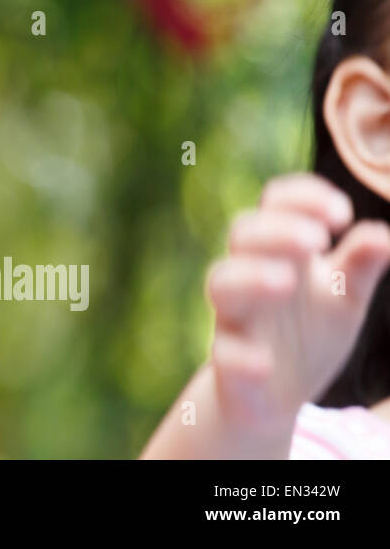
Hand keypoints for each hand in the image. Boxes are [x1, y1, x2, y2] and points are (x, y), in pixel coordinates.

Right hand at [206, 173, 389, 435]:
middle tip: (317, 241)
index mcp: (279, 253)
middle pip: (242, 234)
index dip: (302, 198)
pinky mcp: (229, 365)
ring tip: (288, 281)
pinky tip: (265, 360)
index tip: (341, 215)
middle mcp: (249, 277)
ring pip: (221, 283)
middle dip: (278, 230)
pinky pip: (224, 354)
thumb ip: (360, 265)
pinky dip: (241, 356)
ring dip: (251, 276)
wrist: (276, 395)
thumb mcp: (344, 298)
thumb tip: (381, 234)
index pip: (275, 205)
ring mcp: (234, 318)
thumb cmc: (309, 333)